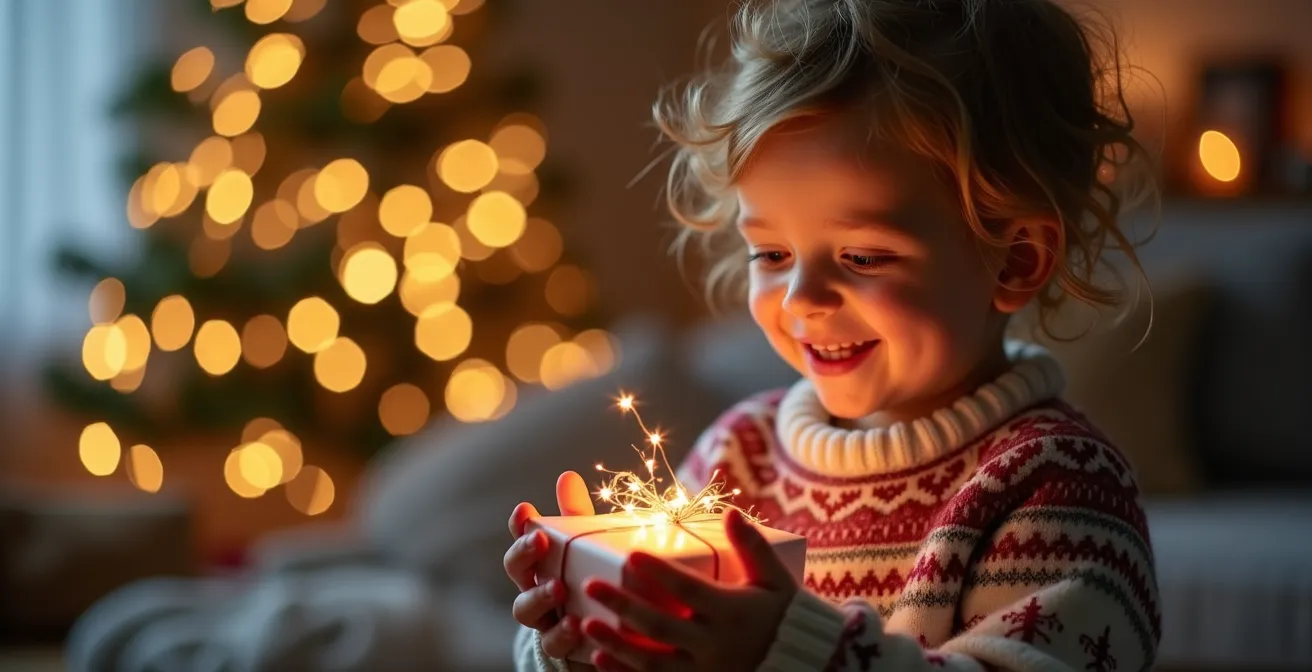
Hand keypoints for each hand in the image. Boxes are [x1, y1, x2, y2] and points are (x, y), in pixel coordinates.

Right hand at [505, 471, 595, 660]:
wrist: (598, 634)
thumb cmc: (585, 579)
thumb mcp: (586, 546)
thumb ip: (577, 517)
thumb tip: (567, 476)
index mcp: (540, 560)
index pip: (521, 536)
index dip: (518, 524)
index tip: (525, 509)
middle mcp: (533, 586)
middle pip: (515, 569)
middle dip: (523, 553)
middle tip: (539, 540)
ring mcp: (543, 618)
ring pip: (525, 609)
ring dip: (539, 596)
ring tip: (558, 588)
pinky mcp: (560, 645)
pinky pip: (553, 644)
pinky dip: (562, 635)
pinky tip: (578, 625)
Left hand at [580, 508, 798, 671]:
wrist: (803, 665)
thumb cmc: (784, 617)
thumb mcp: (775, 580)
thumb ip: (752, 547)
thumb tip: (731, 511)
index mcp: (731, 612)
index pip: (688, 590)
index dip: (659, 573)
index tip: (631, 555)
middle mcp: (714, 645)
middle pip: (661, 625)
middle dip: (623, 606)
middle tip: (592, 585)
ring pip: (651, 661)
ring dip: (616, 643)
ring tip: (586, 622)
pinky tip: (597, 659)